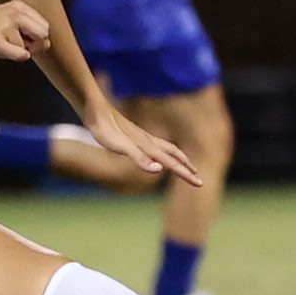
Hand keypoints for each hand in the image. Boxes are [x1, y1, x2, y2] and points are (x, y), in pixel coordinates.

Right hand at [0, 1, 49, 61]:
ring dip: (16, 51)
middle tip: (16, 45)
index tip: (23, 39)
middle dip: (34, 45)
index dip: (37, 37)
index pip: (44, 25)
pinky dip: (14, 57)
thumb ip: (28, 28)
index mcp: (18, 6)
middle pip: (43, 34)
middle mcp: (14, 13)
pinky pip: (20, 55)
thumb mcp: (6, 18)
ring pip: (28, 48)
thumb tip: (47, 44)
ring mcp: (6, 27)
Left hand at [85, 104, 203, 186]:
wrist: (96, 110)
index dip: (186, 175)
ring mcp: (143, 137)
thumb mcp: (121, 147)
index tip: (200, 184)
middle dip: (186, 166)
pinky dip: (166, 151)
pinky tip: (159, 153)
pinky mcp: (135, 134)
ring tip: (185, 164)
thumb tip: (159, 169)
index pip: (172, 164)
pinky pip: (158, 144)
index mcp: (149, 147)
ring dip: (179, 157)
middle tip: (198, 177)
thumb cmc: (106, 130)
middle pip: (174, 155)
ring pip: (168, 148)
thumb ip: (140, 159)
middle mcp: (149, 141)